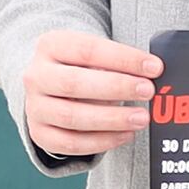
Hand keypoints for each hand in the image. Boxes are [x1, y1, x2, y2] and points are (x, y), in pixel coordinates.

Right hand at [18, 30, 163, 159]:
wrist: (48, 86)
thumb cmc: (80, 67)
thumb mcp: (93, 54)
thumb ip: (117, 61)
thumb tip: (153, 74)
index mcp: (50, 46)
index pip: (88, 50)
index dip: (123, 59)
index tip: (154, 67)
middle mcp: (36, 76)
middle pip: (75, 83)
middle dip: (116, 87)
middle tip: (148, 91)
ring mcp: (35, 106)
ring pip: (72, 117)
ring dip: (111, 119)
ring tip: (141, 118)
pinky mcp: (39, 133)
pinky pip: (70, 143)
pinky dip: (101, 142)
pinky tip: (125, 135)